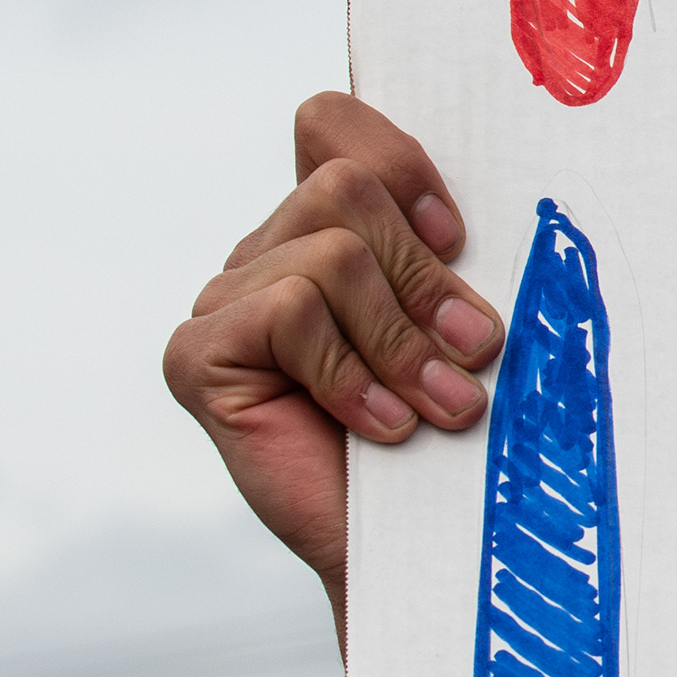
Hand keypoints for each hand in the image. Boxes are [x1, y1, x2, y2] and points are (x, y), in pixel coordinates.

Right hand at [162, 94, 501, 636]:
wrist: (422, 552)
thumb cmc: (458, 436)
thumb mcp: (467, 323)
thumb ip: (450, 251)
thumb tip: (474, 207)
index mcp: (330, 229)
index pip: (332, 124)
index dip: (400, 160)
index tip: (459, 234)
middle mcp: (266, 254)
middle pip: (345, 185)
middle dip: (427, 274)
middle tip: (478, 351)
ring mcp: (223, 303)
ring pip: (329, 251)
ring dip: (404, 338)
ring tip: (445, 408)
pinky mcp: (197, 358)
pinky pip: (286, 310)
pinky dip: (351, 372)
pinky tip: (381, 429)